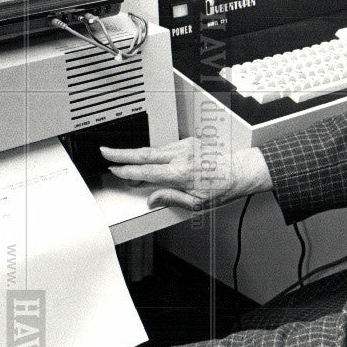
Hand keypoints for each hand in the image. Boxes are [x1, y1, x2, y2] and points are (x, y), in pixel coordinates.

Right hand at [101, 137, 272, 210]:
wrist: (240, 171)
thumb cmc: (222, 188)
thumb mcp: (196, 204)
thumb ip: (170, 199)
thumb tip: (152, 199)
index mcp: (181, 173)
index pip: (146, 171)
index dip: (127, 171)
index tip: (114, 169)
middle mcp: (182, 156)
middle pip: (144, 153)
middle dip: (121, 153)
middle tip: (105, 151)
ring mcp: (186, 147)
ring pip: (155, 149)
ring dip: (138, 154)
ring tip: (124, 161)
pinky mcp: (190, 142)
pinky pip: (166, 147)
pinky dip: (155, 153)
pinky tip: (150, 159)